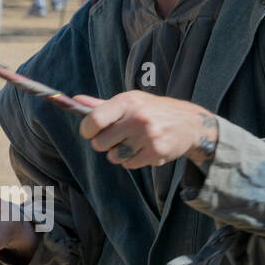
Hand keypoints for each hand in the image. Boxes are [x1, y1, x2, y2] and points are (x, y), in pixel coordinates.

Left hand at [75, 92, 217, 168]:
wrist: (189, 123)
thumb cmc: (152, 111)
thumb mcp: (130, 102)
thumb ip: (101, 105)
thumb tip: (75, 101)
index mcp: (128, 101)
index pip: (94, 120)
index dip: (86, 130)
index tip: (89, 132)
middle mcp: (138, 117)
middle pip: (100, 143)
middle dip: (104, 144)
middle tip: (117, 138)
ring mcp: (148, 136)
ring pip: (114, 157)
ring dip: (119, 154)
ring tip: (133, 143)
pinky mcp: (156, 152)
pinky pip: (129, 164)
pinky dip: (133, 160)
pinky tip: (144, 149)